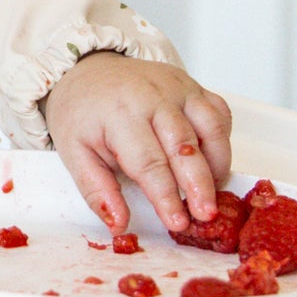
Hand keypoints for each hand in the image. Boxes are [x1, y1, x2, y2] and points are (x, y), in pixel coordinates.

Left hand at [41, 53, 231, 234]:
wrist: (86, 71)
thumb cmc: (81, 112)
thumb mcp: (73, 153)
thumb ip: (97, 191)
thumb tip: (119, 225)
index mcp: (120, 113)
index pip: (149, 163)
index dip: (166, 196)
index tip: (177, 223)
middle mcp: (153, 97)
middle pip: (186, 146)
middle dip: (200, 185)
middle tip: (206, 215)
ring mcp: (178, 87)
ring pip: (212, 128)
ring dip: (217, 165)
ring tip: (212, 194)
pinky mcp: (193, 85)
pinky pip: (219, 113)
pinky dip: (223, 140)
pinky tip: (213, 163)